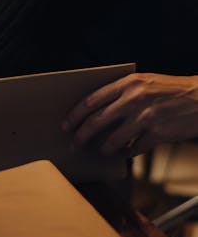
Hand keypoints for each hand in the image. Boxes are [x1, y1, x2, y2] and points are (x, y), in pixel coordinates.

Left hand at [62, 73, 197, 155]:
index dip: (74, 115)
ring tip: (102, 151)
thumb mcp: (145, 83)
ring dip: (104, 149)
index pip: (91, 100)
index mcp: (128, 83)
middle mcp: (135, 98)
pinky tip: (126, 152)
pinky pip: (134, 149)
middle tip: (74, 145)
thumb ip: (123, 93)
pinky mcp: (158, 133)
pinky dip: (127, 153)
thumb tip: (96, 111)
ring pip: (113, 140)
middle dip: (81, 136)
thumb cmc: (171, 90)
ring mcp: (146, 116)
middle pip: (96, 121)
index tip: (66, 125)